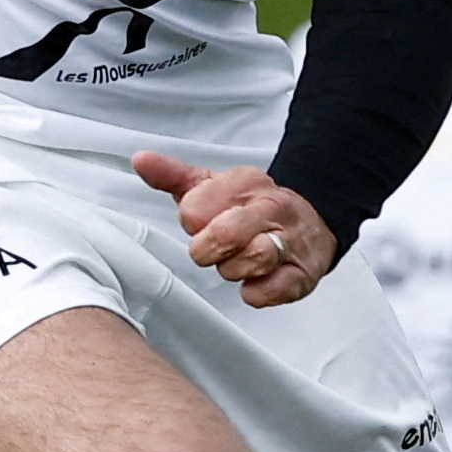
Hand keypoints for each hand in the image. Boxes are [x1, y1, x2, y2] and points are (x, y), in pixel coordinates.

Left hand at [133, 153, 341, 307]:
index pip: (195, 208)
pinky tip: (253, 282)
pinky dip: (256, 293)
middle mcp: (271, 207)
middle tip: (211, 250)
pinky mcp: (301, 275)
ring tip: (235, 262)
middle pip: (225, 234)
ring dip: (233, 269)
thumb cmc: (249, 207)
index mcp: (246, 182)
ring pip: (253, 259)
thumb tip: (140, 159)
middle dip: (207, 250)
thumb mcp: (212, 185)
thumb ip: (173, 175)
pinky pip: (272, 290)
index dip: (192, 222)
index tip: (201, 222)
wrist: (312, 221)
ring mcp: (290, 241)